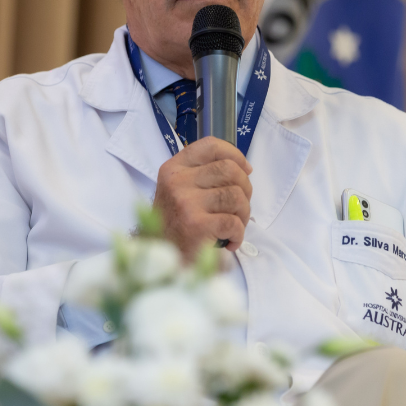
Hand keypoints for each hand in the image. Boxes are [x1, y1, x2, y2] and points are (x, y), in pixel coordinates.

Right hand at [154, 136, 252, 257]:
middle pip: (230, 170)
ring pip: (236, 195)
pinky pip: (233, 222)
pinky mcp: (196, 226)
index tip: (245, 170)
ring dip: (243, 214)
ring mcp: (185, 203)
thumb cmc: (176, 226)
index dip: (235, 155)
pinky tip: (228, 241)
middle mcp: (177, 182)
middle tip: (239, 208)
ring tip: (233, 227)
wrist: (160, 259)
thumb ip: (203, 175)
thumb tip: (244, 167)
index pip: (210, 146)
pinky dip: (238, 235)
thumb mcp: (180, 191)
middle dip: (245, 189)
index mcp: (173, 169)